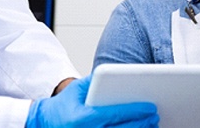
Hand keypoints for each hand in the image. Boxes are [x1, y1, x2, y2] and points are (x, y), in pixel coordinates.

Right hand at [26, 75, 158, 127]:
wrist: (44, 124)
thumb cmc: (63, 106)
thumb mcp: (77, 88)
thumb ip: (96, 81)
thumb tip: (120, 75)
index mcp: (83, 118)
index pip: (115, 114)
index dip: (135, 111)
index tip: (150, 107)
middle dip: (142, 124)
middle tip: (155, 116)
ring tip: (151, 126)